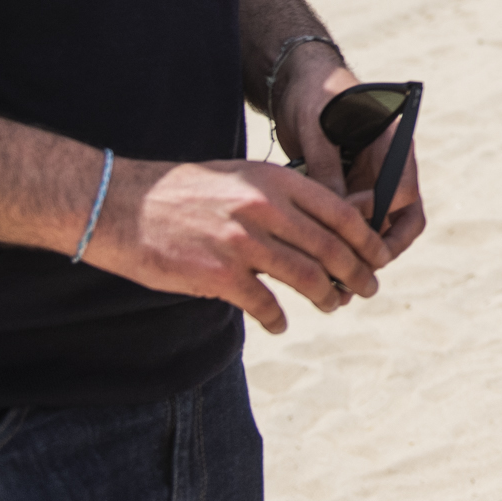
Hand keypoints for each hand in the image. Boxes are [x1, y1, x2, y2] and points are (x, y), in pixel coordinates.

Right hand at [85, 153, 393, 334]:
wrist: (122, 205)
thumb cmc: (183, 192)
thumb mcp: (239, 177)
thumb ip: (280, 197)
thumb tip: (323, 224)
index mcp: (273, 181)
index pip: (339, 212)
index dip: (366, 238)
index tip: (380, 255)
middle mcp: (264, 208)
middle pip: (330, 248)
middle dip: (356, 273)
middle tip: (368, 288)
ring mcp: (241, 242)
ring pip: (306, 277)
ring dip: (326, 297)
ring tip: (332, 306)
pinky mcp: (218, 275)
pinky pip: (264, 304)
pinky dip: (277, 318)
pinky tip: (280, 323)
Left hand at [282, 64, 425, 261]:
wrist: (300, 81)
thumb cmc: (314, 93)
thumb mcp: (318, 127)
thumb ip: (326, 166)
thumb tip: (330, 211)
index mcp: (393, 144)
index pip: (402, 190)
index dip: (378, 213)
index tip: (345, 222)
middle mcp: (388, 166)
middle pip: (400, 218)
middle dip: (381, 249)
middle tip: (354, 276)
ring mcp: (370, 179)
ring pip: (378, 227)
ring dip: (360, 253)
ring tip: (336, 284)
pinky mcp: (350, 188)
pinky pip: (353, 223)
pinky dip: (341, 243)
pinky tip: (320, 263)